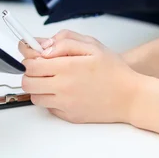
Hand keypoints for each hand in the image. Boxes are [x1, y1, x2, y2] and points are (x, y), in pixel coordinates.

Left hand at [19, 30, 144, 123]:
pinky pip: (48, 107)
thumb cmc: (114, 70)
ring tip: (51, 79)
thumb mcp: (92, 45)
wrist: (131, 96)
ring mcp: (65, 104)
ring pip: (34, 96)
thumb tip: (44, 46)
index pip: (31, 64)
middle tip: (40, 66)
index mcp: (67, 66)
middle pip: (28, 82)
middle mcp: (63, 87)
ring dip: (38, 86)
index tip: (32, 53)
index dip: (29, 57)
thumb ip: (65, 41)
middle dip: (30, 72)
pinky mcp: (69, 116)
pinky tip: (62, 91)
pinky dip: (50, 99)